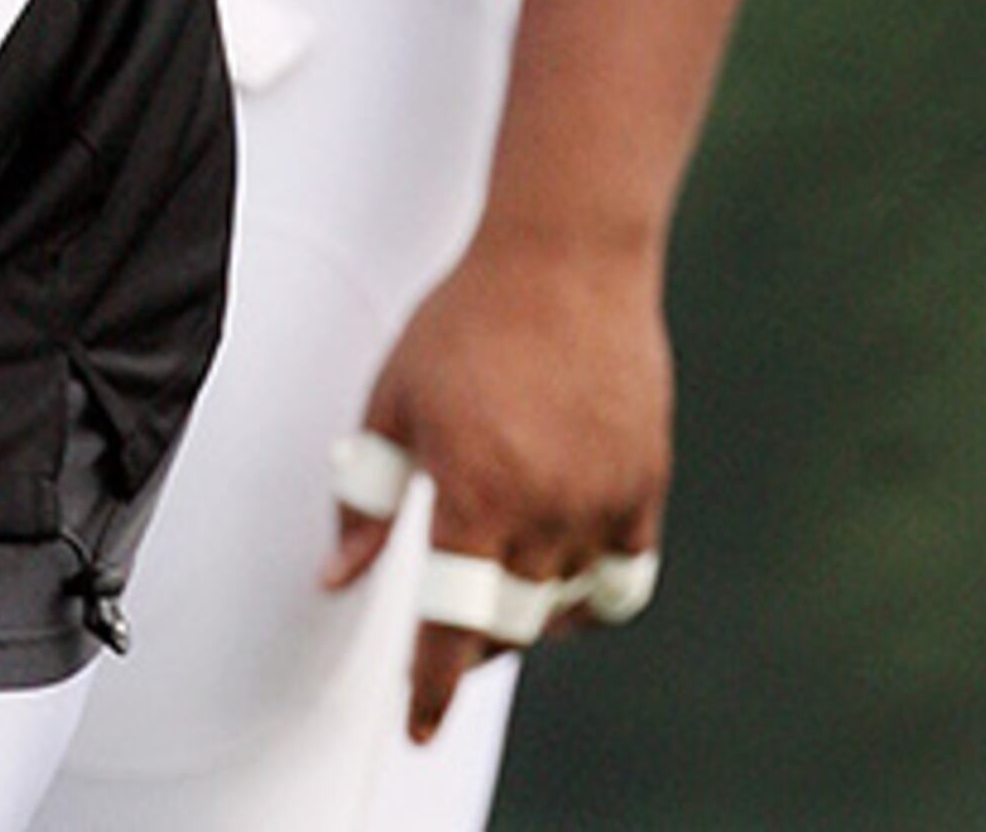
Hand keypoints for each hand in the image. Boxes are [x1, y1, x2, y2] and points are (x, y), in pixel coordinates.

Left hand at [325, 229, 672, 740]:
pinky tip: (553, 571)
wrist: (562, 263)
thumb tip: (339, 576)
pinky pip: (621, 574)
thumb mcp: (391, 406)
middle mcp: (550, 511)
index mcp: (477, 495)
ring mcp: (606, 501)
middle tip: (450, 645)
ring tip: (497, 597)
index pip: (452, 624)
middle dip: (477, 650)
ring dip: (531, 621)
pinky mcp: (646, 485)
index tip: (420, 723)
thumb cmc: (465, 324)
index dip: (435, 684)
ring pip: (570, 608)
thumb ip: (366, 499)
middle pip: (514, 627)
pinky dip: (587, 591)